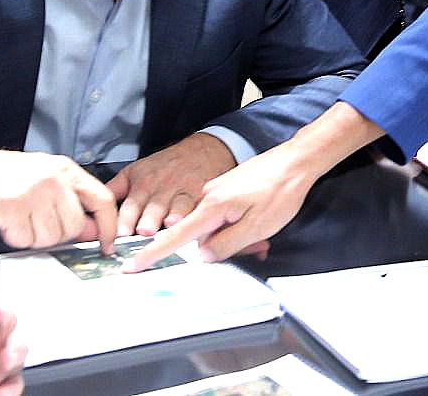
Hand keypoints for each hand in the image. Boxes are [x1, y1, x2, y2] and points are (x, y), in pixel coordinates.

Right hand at [0, 144, 116, 251]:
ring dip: (35, 237)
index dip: (109, 226)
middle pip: (74, 226)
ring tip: (22, 219)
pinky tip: (8, 221)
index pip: (102, 200)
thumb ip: (72, 201)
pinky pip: (25, 240)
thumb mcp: (47, 180)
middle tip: (38, 223)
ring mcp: (34, 193)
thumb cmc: (8, 176)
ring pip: (50, 237)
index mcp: (67, 170)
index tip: (107, 244)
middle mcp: (54, 179)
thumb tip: (93, 231)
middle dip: (58, 234)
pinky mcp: (12, 208)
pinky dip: (16, 237)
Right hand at [123, 101, 381, 271]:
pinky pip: (224, 216)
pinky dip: (238, 225)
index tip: (131, 266)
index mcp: (211, 206)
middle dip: (223, 247)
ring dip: (236, 236)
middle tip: (257, 246)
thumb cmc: (280, 192)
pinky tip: (259, 222)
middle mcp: (208, 196)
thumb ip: (226, 245)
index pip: (176, 236)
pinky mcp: (227, 189)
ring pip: (216, 226)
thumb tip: (202, 255)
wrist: (297, 161)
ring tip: (264, 234)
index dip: (153, 254)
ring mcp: (217, 191)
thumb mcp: (256, 226)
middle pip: (202, 235)